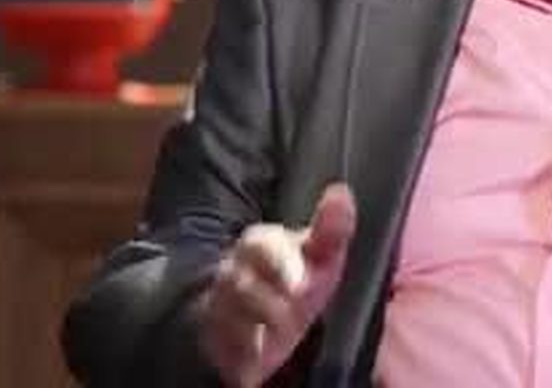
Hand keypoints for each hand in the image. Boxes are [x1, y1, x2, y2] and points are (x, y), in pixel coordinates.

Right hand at [199, 183, 356, 386]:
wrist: (262, 321)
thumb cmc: (297, 279)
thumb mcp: (320, 256)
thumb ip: (331, 229)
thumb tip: (340, 191)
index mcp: (260, 245)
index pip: (262, 244)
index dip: (280, 261)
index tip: (301, 283)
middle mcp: (233, 272)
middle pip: (237, 280)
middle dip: (269, 298)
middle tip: (297, 305)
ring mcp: (217, 305)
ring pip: (224, 314)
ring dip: (258, 325)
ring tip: (282, 330)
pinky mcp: (211, 340)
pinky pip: (219, 348)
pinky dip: (239, 356)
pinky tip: (255, 360)